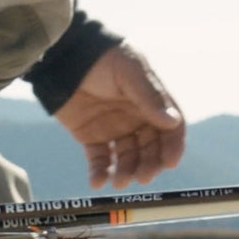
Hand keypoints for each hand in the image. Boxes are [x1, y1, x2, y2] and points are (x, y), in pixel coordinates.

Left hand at [54, 43, 185, 188]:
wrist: (65, 57)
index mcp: (152, 103)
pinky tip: (98, 182)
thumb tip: (172, 122)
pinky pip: (99, 160)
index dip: (172, 146)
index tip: (169, 162)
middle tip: (143, 177)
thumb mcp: (129, 73)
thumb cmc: (103, 58)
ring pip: (127, 158)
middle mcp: (137, 119)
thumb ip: (149, 97)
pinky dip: (100, 172)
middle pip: (150, 149)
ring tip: (120, 182)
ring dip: (126, 172)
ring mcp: (115, 130)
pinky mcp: (91, 137)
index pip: (170, 130)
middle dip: (149, 164)